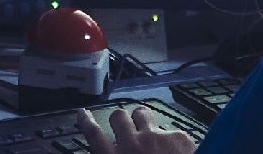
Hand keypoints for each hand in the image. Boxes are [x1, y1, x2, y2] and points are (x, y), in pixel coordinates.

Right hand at [77, 107, 196, 153]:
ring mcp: (155, 137)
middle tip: (127, 126)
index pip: (93, 133)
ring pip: (142, 113)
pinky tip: (179, 150)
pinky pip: (172, 130)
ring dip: (143, 119)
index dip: (86, 121)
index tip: (84, 113)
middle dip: (121, 119)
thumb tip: (106, 153)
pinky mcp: (178, 137)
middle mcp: (131, 144)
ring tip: (149, 128)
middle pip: (118, 117)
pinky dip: (173, 139)